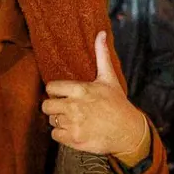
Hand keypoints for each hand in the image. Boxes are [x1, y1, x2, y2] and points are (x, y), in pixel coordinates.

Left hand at [42, 31, 146, 156]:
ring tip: (72, 118)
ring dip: (59, 120)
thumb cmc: (117, 103)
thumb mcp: (109, 78)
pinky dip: (62, 134)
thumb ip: (101, 55)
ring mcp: (73, 124)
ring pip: (51, 121)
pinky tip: (73, 129)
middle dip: (53, 106)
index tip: (61, 93)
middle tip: (63, 107)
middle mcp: (74, 107)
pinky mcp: (73, 139)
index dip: (54, 90)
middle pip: (46, 105)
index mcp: (80, 89)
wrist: (127, 131)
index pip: (51, 88)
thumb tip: (101, 33)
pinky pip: (55, 135)